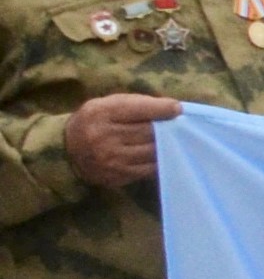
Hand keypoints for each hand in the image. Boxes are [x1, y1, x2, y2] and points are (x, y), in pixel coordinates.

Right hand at [63, 93, 178, 188]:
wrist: (67, 151)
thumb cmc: (95, 122)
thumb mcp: (106, 104)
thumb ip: (135, 103)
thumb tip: (171, 108)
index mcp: (101, 113)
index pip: (138, 109)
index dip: (161, 109)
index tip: (177, 108)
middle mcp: (104, 136)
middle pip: (148, 131)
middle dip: (167, 127)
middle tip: (180, 125)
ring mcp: (112, 159)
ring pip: (152, 150)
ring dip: (168, 145)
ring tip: (176, 139)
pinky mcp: (119, 175)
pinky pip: (150, 168)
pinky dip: (162, 160)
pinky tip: (167, 154)